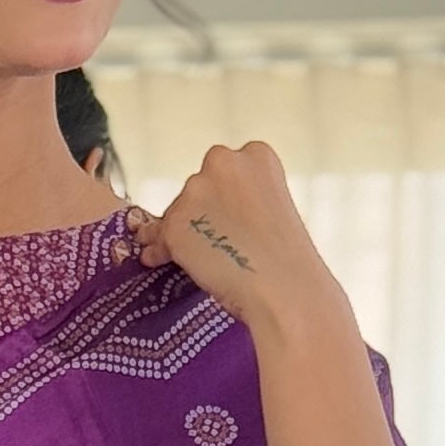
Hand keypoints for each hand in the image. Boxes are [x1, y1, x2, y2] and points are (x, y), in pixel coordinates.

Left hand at [129, 141, 351, 346]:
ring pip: (176, 212)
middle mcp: (223, 163)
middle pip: (197, 186)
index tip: (230, 218)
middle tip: (214, 243)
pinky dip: (160, 251)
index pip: (225, 169)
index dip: (225, 197)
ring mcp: (196, 192)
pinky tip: (161, 261)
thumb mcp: (274, 208)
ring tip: (198, 259)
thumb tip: (203, 214)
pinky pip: (157, 238)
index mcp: (257, 154)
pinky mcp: (175, 224)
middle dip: (200, 212)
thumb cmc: (286, 261)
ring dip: (181, 231)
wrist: (285, 291)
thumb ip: (243, 198)